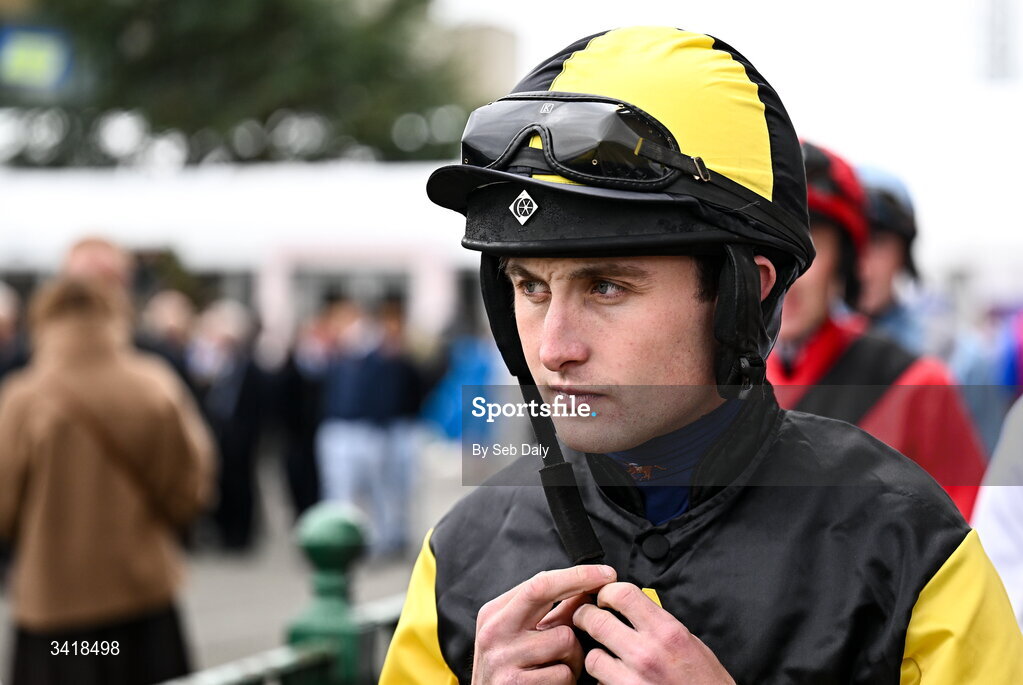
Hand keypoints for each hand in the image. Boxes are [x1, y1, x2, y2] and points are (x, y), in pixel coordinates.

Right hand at [471, 564, 616, 684]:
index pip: (539, 582)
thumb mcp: (517, 636)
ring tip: (561, 666)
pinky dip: (567, 680)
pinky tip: (553, 683)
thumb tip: (583, 590)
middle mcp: (494, 631)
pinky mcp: (514, 684)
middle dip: (581, 587)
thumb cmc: (506, 672)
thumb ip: (547, 613)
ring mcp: (503, 658)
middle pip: (547, 596)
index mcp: (494, 614)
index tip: (603, 573)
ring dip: (573, 656)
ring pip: (564, 639)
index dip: (576, 574)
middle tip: (604, 593)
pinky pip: (563, 673)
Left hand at [573, 582, 734, 684]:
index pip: (623, 595)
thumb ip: (659, 621)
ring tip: (605, 655)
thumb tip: (633, 606)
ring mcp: (633, 680)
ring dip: (595, 654)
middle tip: (586, 617)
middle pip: (596, 621)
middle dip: (586, 616)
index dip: (607, 592)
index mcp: (667, 632)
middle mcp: (647, 654)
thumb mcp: (689, 641)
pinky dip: (603, 680)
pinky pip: (600, 683)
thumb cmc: (706, 680)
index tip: (604, 597)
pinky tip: (614, 677)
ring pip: (592, 656)